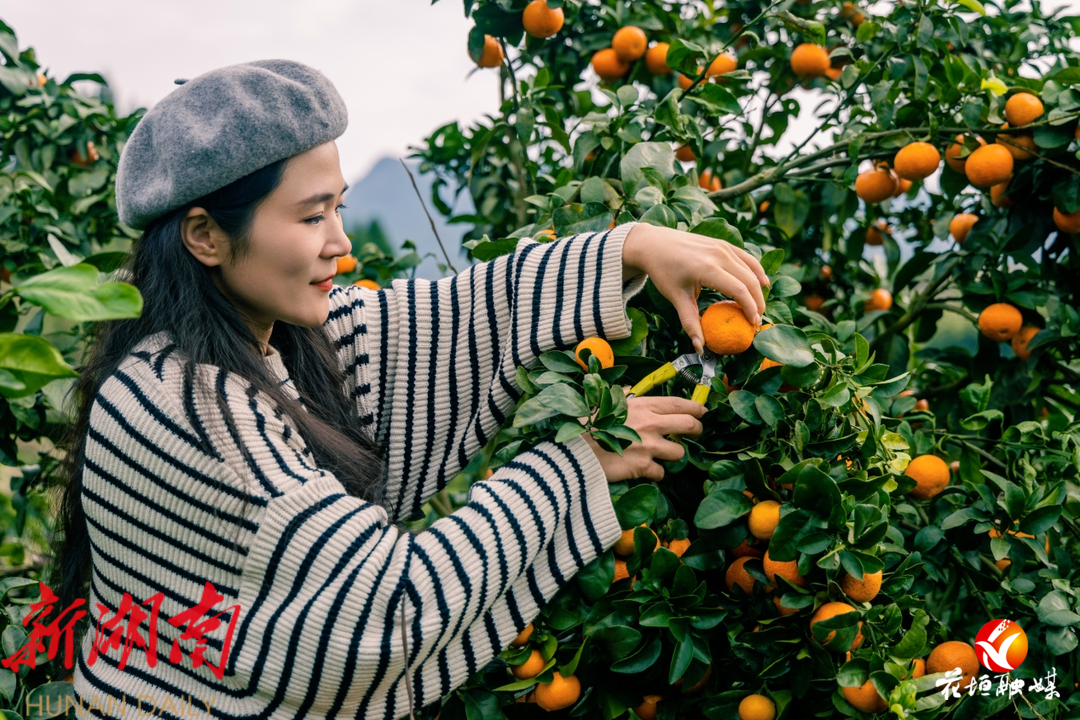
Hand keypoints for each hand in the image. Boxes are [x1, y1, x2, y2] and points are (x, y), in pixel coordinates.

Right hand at [579, 388, 704, 482]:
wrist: (577, 450)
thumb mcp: (605, 402)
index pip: (680, 404)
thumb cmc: (588, 424)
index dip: (695, 407)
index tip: (702, 411)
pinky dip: (656, 473)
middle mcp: (653, 424)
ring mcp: (651, 447)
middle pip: (690, 426)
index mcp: (644, 406)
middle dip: (697, 429)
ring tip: (664, 454)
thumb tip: (628, 391)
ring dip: (674, 454)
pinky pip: (661, 473)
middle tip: (695, 432)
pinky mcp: (644, 467)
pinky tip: (646, 470)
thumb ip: (622, 396)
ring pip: (679, 453)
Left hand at [623, 224, 770, 355]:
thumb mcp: (676, 298)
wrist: (655, 244)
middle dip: (757, 302)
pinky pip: (746, 258)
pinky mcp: (723, 243)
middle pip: (749, 281)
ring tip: (759, 307)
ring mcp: (722, 247)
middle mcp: (718, 255)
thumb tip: (699, 347)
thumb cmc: (664, 272)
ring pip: (750, 269)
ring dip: (759, 289)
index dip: (749, 308)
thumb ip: (690, 323)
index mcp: (707, 269)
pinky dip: (757, 271)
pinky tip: (763, 283)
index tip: (753, 324)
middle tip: (757, 320)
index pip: (738, 290)